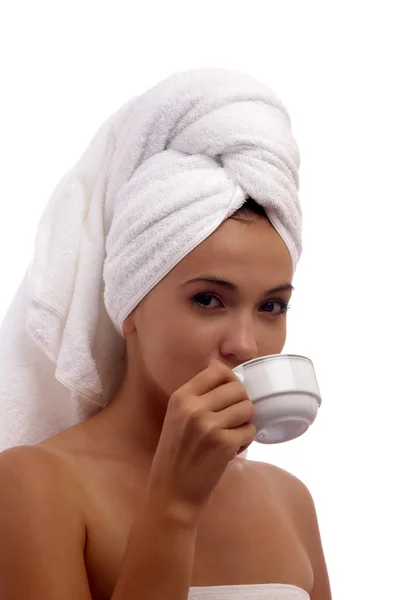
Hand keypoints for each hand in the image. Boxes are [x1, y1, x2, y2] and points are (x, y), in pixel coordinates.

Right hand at [145, 360, 255, 522]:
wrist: (171, 493)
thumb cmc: (176, 455)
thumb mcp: (177, 417)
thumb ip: (197, 396)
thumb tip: (223, 370)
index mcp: (181, 397)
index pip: (218, 371)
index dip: (231, 381)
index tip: (230, 396)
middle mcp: (193, 408)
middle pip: (238, 389)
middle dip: (241, 404)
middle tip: (232, 420)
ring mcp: (209, 426)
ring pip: (248, 408)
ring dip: (245, 422)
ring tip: (232, 435)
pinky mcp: (224, 445)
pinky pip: (250, 431)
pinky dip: (246, 441)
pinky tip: (232, 450)